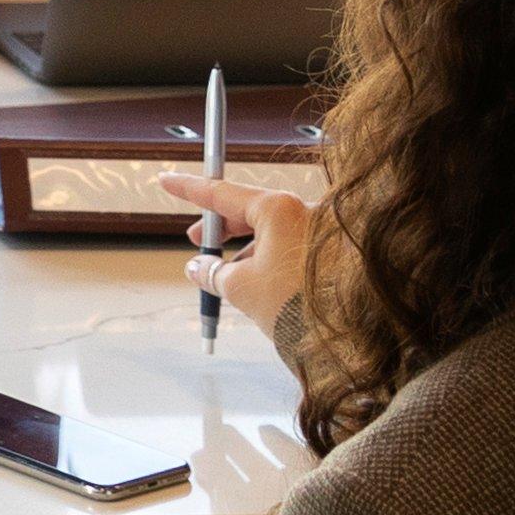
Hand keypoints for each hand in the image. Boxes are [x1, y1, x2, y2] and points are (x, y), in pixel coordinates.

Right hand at [153, 172, 325, 379]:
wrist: (346, 334)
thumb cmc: (293, 304)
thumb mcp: (241, 287)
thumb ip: (213, 272)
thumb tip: (197, 268)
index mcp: (277, 208)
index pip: (222, 193)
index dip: (189, 188)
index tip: (167, 180)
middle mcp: (302, 210)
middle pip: (248, 210)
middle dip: (219, 228)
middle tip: (195, 241)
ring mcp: (319, 230)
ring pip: (270, 230)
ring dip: (244, 248)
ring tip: (225, 274)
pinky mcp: (329, 251)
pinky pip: (289, 245)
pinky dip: (267, 257)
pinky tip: (255, 280)